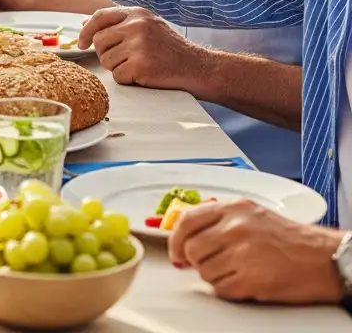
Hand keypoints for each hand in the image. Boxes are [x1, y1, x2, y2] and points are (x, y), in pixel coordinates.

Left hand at [78, 6, 207, 91]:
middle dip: (105, 54)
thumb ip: (119, 23)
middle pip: (99, 41)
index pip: (99, 17)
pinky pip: (118, 76)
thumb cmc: (170, 49)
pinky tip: (144, 75)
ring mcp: (138, 44)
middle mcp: (136, 25)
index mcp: (137, 13)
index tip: (81, 43)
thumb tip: (86, 24)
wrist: (199, 68)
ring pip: (106, 60)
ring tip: (138, 66)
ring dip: (118, 68)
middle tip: (123, 60)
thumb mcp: (147, 27)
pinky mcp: (141, 65)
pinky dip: (128, 80)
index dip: (86, 31)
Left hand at [169, 199, 343, 303]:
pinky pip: (221, 290)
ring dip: (214, 276)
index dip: (175, 239)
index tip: (175, 251)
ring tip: (233, 271)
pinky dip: (228, 290)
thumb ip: (219, 219)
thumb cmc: (289, 238)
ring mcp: (243, 253)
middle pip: (191, 248)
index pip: (187, 221)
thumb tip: (187, 235)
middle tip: (208, 264)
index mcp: (233, 208)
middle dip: (195, 261)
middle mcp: (235, 228)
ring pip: (204, 271)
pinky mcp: (252, 279)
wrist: (323, 258)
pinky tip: (243, 282)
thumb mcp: (251, 214)